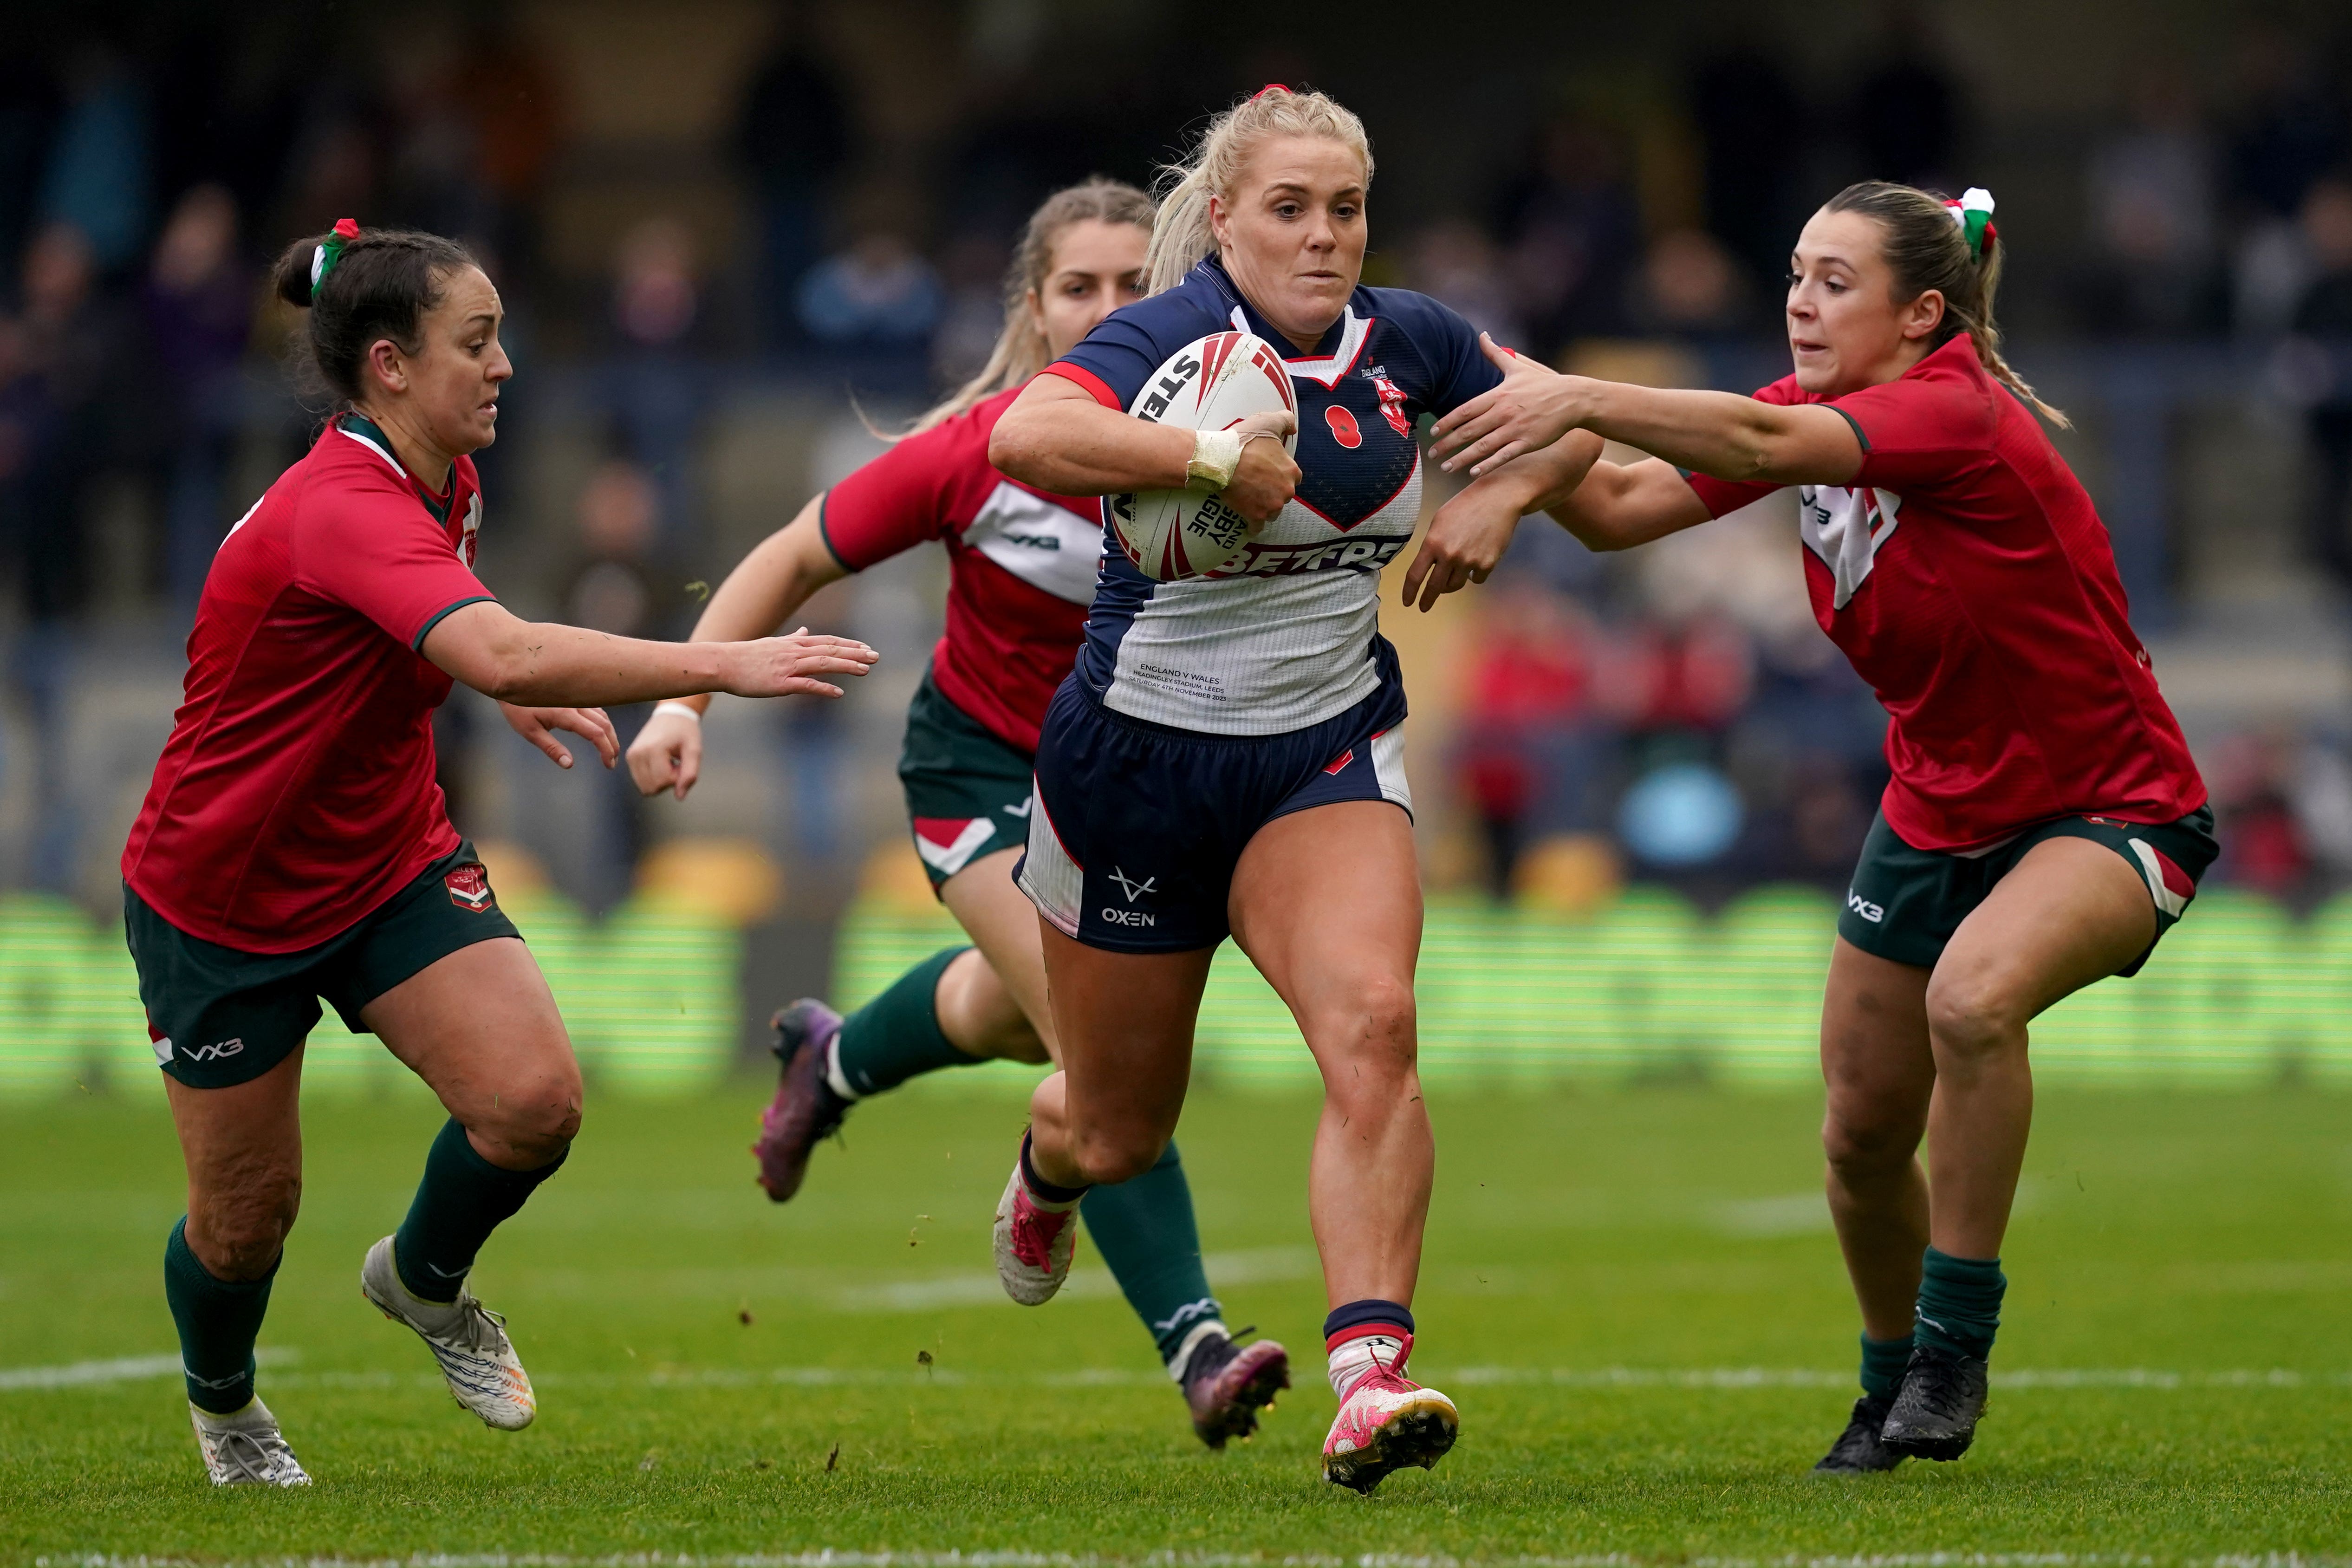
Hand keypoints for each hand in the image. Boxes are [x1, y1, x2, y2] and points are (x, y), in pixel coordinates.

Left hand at [502, 703, 619, 769]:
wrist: (512, 681)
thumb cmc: (518, 709)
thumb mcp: (530, 732)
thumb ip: (551, 748)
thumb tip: (569, 764)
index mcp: (566, 714)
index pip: (596, 734)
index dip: (606, 750)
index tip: (608, 765)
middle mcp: (576, 704)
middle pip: (605, 725)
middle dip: (612, 745)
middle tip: (612, 763)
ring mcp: (576, 699)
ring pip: (603, 716)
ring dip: (610, 734)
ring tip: (609, 749)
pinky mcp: (574, 696)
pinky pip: (596, 709)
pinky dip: (603, 723)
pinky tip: (601, 731)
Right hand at [627, 706, 703, 799]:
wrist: (671, 715)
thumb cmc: (684, 731)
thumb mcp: (694, 750)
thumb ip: (690, 774)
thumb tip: (680, 796)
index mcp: (653, 749)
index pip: (663, 781)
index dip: (677, 778)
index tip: (681, 763)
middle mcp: (637, 753)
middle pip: (652, 788)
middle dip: (668, 781)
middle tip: (675, 764)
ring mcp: (631, 756)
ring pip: (645, 788)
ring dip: (660, 781)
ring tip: (667, 763)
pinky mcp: (630, 758)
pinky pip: (641, 782)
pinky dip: (652, 778)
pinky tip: (660, 764)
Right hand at [720, 628, 879, 698]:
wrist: (723, 663)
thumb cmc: (747, 656)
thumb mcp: (773, 643)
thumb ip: (793, 638)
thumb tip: (806, 631)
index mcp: (794, 644)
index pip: (828, 642)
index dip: (849, 645)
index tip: (866, 648)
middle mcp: (795, 652)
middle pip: (831, 650)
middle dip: (855, 653)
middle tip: (876, 657)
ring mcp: (788, 667)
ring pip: (823, 664)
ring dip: (846, 666)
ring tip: (865, 670)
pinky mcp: (781, 683)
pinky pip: (807, 685)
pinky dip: (824, 688)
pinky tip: (839, 693)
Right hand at [1223, 411, 1299, 525]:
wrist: (1221, 460)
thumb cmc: (1244, 441)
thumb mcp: (1268, 421)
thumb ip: (1286, 420)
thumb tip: (1292, 428)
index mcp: (1292, 470)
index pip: (1294, 476)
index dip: (1282, 473)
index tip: (1270, 471)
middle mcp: (1286, 491)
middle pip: (1284, 494)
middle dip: (1274, 491)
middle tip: (1258, 484)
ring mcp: (1272, 506)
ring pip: (1273, 510)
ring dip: (1265, 507)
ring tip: (1252, 500)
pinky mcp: (1256, 516)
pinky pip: (1258, 527)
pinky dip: (1253, 526)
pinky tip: (1249, 523)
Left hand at [1399, 481, 1530, 612]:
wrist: (1498, 499)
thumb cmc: (1467, 504)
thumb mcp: (1440, 520)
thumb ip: (1432, 543)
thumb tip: (1429, 564)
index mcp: (1433, 542)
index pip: (1415, 575)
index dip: (1410, 592)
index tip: (1408, 602)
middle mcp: (1449, 555)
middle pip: (1434, 587)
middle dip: (1427, 599)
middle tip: (1423, 607)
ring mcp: (1469, 561)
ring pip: (1455, 585)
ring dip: (1451, 583)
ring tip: (1452, 575)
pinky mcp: (1487, 564)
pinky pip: (1476, 579)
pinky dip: (1473, 574)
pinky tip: (1475, 561)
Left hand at [1430, 335, 1587, 476]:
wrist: (1573, 399)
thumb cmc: (1543, 384)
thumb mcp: (1517, 367)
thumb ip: (1496, 353)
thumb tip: (1482, 334)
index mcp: (1498, 395)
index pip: (1466, 410)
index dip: (1448, 422)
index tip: (1434, 432)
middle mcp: (1504, 412)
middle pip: (1469, 430)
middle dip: (1448, 443)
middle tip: (1431, 454)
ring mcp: (1515, 428)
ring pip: (1483, 446)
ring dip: (1462, 458)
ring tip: (1446, 467)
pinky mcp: (1528, 442)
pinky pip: (1504, 456)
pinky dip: (1488, 465)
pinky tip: (1474, 473)